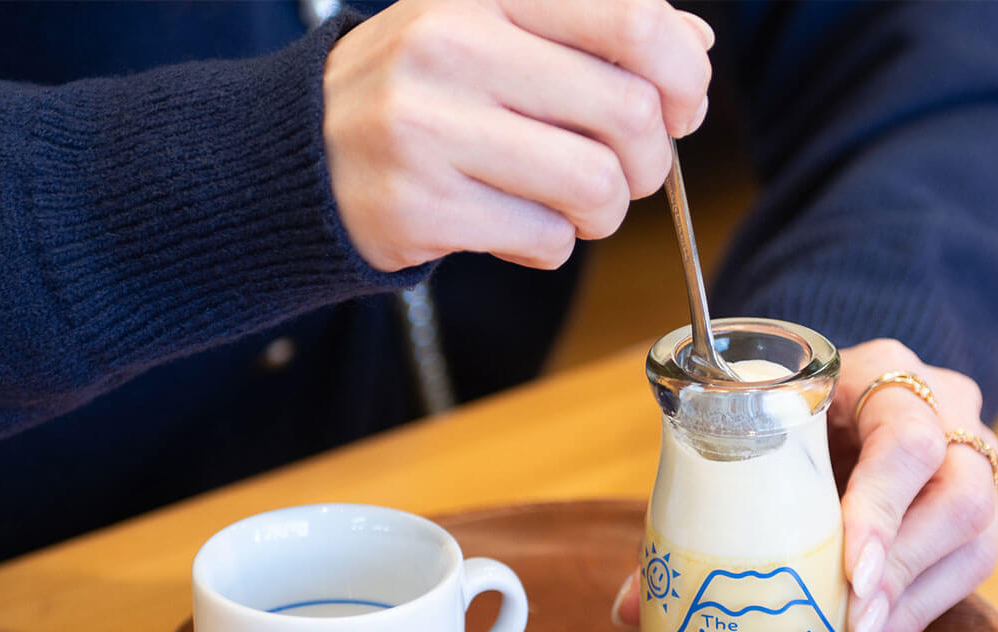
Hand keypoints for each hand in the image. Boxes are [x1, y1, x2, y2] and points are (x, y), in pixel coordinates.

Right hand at [322, 0, 713, 271]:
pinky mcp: (419, 204)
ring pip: (595, 186)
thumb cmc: (424, 91)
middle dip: (650, 161)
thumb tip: (694, 49)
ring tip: (575, 206)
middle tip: (625, 172)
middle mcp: (453, 46)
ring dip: (606, 212)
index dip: (683, 75)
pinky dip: (550, 243)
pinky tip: (514, 222)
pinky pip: (545, 239)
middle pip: (629, 114)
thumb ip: (595, 30)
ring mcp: (430, 127)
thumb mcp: (497, 29)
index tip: (680, 108)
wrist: (303, 153)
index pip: (633, 18)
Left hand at [612, 340, 997, 631]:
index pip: (906, 438)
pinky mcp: (976, 515)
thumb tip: (632, 608)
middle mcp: (949, 413)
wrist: (853, 390)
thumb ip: (706, 501)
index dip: (881, 506)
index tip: (849, 569)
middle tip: (848, 628)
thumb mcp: (758, 428)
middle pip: (957, 497)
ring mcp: (974, 462)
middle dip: (898, 573)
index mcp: (888, 374)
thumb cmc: (792, 409)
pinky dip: (913, 620)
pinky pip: (963, 574)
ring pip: (971, 541)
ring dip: (907, 609)